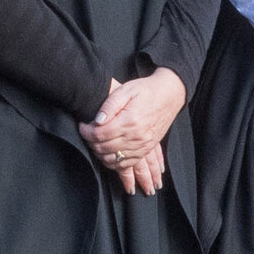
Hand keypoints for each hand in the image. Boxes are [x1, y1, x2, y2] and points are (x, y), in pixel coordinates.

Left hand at [81, 68, 187, 194]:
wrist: (170, 95)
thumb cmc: (147, 90)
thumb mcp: (126, 90)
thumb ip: (109, 105)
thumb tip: (97, 121)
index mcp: (130, 121)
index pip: (99, 134)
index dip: (86, 131)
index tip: (83, 126)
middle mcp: (136, 136)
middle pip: (104, 148)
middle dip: (90, 142)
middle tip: (87, 133)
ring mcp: (142, 145)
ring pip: (113, 159)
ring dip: (99, 154)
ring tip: (95, 143)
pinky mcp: (146, 150)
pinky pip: (127, 164)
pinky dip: (114, 163)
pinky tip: (108, 155)